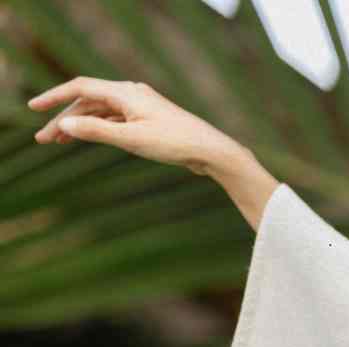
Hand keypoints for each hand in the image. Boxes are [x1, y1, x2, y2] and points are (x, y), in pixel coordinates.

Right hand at [28, 76, 243, 177]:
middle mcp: (130, 94)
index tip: (33, 108)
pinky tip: (88, 139)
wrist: (210, 151)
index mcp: (124, 92)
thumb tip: (64, 125)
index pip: (80, 88)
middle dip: (64, 119)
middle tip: (44, 139)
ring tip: (60, 142)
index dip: (54, 97)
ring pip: (100, 113)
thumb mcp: (132, 140)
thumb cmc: (175, 143)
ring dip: (79, 126)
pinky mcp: (147, 120)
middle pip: (87, 102)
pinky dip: (98, 129)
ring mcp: (139, 107)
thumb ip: (97, 132)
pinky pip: (114, 121)